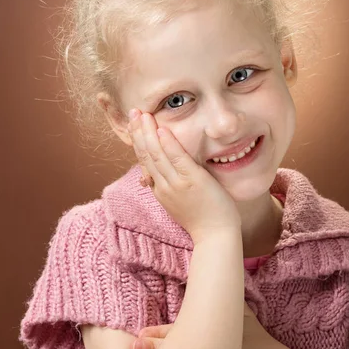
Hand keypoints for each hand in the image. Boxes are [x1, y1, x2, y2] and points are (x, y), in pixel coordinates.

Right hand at [127, 109, 240, 239]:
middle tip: (133, 112)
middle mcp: (164, 186)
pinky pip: (177, 159)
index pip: (144, 161)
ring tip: (142, 115)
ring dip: (148, 133)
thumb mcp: (177, 203)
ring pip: (157, 154)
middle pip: (146, 155)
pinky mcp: (192, 181)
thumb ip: (167, 187)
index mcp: (159, 190)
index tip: (135, 125)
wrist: (214, 236)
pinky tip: (161, 130)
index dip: (138, 141)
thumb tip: (153, 176)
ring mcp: (177, 184)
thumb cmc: (202, 219)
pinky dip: (168, 144)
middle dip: (138, 132)